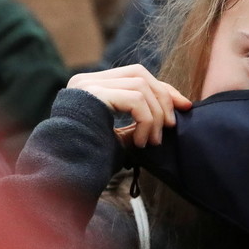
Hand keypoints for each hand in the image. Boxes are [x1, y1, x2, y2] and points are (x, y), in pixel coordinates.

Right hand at [68, 65, 192, 147]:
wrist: (64, 173)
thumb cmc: (90, 159)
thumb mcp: (119, 136)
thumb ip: (137, 121)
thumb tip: (170, 113)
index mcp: (94, 86)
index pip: (138, 76)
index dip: (164, 89)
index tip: (185, 106)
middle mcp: (88, 80)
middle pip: (141, 75)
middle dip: (164, 99)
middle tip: (171, 127)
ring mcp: (89, 85)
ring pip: (141, 85)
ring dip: (156, 115)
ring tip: (153, 141)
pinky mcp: (94, 94)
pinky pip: (136, 99)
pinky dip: (147, 121)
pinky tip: (141, 143)